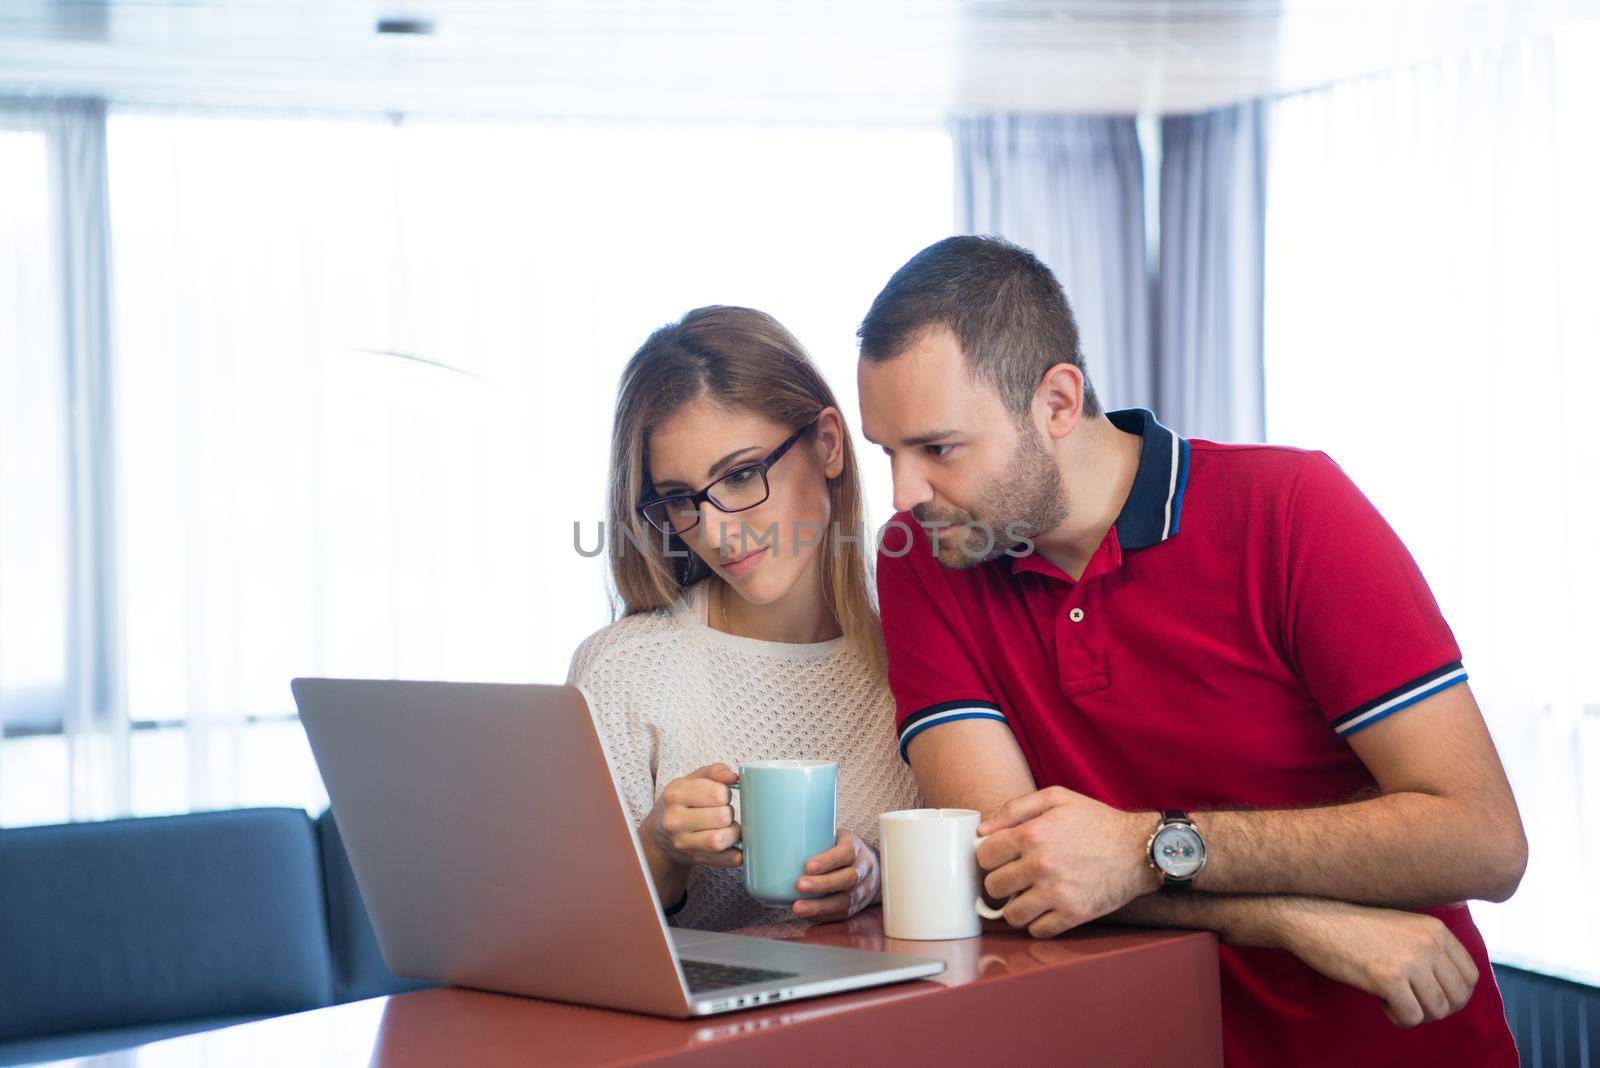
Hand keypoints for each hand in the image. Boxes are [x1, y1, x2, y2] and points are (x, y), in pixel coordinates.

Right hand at [645, 763, 742, 870]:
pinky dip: (736, 852)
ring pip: (721, 840)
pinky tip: (732, 844)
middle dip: (728, 813)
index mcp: (675, 794)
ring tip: (727, 828)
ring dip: (733, 833)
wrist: (660, 838)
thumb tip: (732, 777)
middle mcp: (675, 820)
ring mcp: (683, 843)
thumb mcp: (690, 781)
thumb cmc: (679, 804)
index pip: (717, 793)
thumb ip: (713, 772)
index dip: (725, 793)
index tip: (719, 796)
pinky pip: (727, 859)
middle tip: (722, 813)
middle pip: (722, 817)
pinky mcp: (695, 860)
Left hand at [791, 830, 878, 921]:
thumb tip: (781, 838)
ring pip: (844, 901)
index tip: (808, 866)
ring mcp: (862, 891)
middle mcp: (862, 870)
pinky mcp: (856, 908)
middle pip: (847, 879)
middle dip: (822, 885)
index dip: (828, 860)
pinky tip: (806, 915)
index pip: (846, 853)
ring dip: (819, 907)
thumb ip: (816, 838)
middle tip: (800, 885)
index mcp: (856, 849)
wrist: (874, 870)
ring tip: (798, 907)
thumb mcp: (836, 837)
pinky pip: (841, 915)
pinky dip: (822, 916)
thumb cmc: (845, 850)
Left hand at [976, 786, 1156, 937]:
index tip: (999, 860)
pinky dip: (1038, 923)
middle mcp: (1040, 865)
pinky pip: (1038, 930)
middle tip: (1014, 879)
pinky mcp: (1073, 914)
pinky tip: (1047, 909)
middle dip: (1000, 882)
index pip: (984, 855)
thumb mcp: (1057, 798)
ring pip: (1011, 914)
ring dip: (1016, 907)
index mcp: (1032, 834)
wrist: (1140, 849)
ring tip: (1028, 897)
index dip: (989, 858)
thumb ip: (1015, 808)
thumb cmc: (1098, 822)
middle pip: (993, 887)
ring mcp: (1056, 892)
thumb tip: (983, 830)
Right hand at [1272, 898, 1479, 1027]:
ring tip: (1393, 1001)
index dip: (1454, 995)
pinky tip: (1379, 1002)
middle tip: (1410, 1002)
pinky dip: (1397, 1018)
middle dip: (1436, 1009)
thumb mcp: (1402, 927)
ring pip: (1437, 1010)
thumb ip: (1429, 948)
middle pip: (1458, 997)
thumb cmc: (1352, 926)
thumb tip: (1452, 988)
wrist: (1312, 918)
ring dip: (1416, 1014)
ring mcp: (1409, 960)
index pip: (1470, 976)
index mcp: (1435, 929)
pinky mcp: (1387, 977)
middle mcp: (1428, 942)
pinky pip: (1411, 1017)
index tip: (1429, 995)